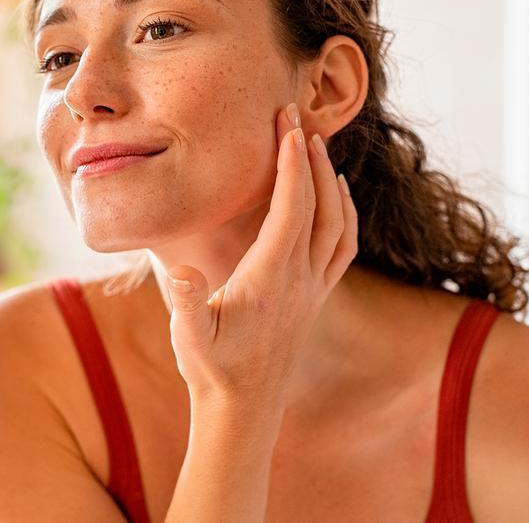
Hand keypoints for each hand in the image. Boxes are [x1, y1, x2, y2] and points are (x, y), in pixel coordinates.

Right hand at [165, 103, 356, 408]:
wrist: (243, 410)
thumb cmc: (211, 370)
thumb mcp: (189, 338)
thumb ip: (188, 303)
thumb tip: (184, 272)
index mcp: (272, 278)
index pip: (291, 208)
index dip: (290, 163)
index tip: (285, 124)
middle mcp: (301, 279)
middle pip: (319, 206)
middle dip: (309, 157)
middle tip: (294, 117)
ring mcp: (314, 289)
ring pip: (339, 223)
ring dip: (331, 181)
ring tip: (315, 147)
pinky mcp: (316, 298)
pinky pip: (343, 246)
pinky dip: (345, 213)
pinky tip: (335, 197)